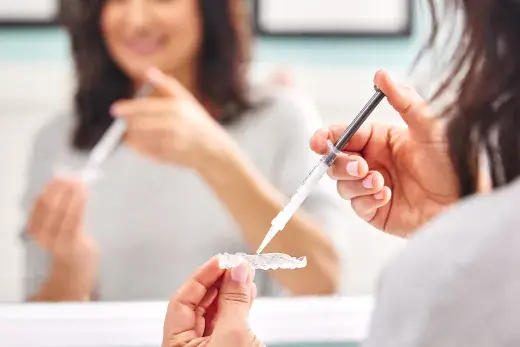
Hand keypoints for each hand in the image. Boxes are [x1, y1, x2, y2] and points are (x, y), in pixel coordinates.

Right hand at [27, 176, 96, 264]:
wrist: (75, 262)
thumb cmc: (66, 237)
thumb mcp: (54, 223)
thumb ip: (56, 207)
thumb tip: (65, 182)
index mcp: (34, 227)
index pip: (39, 203)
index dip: (50, 188)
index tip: (59, 177)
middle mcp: (41, 235)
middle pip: (49, 206)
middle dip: (61, 190)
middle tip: (71, 178)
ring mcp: (55, 240)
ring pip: (62, 212)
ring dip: (72, 195)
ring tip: (80, 184)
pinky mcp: (71, 243)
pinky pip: (75, 220)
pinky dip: (79, 205)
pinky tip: (84, 195)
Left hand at [111, 68, 235, 170]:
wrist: (213, 151)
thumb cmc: (199, 124)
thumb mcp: (187, 101)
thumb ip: (167, 85)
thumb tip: (148, 71)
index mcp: (176, 109)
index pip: (144, 107)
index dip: (127, 108)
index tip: (115, 109)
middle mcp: (173, 126)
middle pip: (139, 124)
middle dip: (128, 124)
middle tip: (123, 124)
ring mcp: (170, 143)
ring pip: (140, 139)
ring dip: (132, 137)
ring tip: (133, 135)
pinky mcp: (169, 157)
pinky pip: (145, 152)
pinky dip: (139, 148)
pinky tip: (143, 145)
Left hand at [163, 258, 261, 346]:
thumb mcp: (233, 333)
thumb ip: (234, 300)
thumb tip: (238, 270)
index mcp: (178, 343)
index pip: (182, 300)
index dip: (202, 276)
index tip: (220, 260)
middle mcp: (190, 345)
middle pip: (199, 304)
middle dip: (220, 281)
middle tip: (237, 265)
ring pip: (216, 312)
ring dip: (232, 291)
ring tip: (245, 274)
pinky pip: (229, 322)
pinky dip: (239, 305)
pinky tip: (248, 292)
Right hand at [310, 70, 458, 236]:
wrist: (464, 201)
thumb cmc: (452, 163)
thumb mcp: (428, 127)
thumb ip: (403, 100)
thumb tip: (380, 74)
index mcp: (378, 140)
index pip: (342, 136)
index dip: (325, 138)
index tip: (318, 142)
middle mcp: (371, 162)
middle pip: (335, 161)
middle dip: (341, 163)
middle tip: (361, 166)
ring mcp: (371, 187)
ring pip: (342, 185)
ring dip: (356, 183)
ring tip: (381, 182)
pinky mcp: (375, 211)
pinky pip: (356, 206)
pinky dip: (367, 200)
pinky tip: (387, 196)